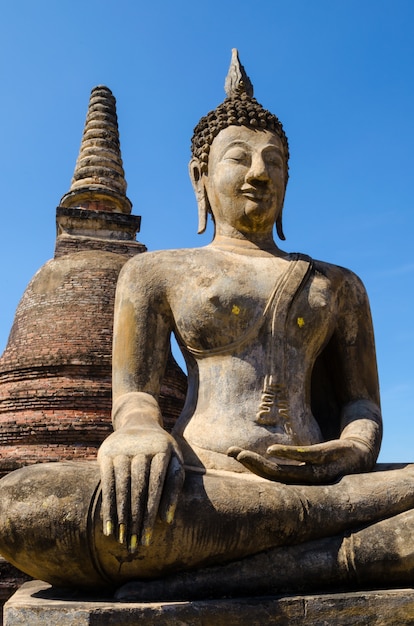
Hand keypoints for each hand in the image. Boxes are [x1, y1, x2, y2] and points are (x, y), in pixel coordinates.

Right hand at [97, 425, 183, 551]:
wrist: (139, 421)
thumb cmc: (161, 449)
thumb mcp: (174, 460)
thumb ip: (174, 486)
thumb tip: (166, 520)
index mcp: (162, 450)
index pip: (156, 486)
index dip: (152, 512)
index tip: (149, 537)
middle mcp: (141, 449)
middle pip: (138, 489)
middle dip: (135, 519)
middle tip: (134, 545)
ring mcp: (122, 450)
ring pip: (121, 487)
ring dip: (120, 516)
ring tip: (121, 540)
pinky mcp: (106, 454)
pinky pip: (106, 484)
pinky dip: (107, 506)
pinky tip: (108, 526)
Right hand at [228, 437, 371, 483]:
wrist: (363, 450)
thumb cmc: (332, 457)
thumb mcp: (310, 460)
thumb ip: (290, 459)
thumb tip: (263, 450)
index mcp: (302, 482)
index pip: (271, 479)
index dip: (251, 469)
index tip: (231, 453)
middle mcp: (309, 482)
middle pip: (275, 478)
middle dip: (252, 467)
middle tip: (233, 454)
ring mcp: (320, 471)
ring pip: (288, 473)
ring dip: (263, 466)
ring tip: (244, 456)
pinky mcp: (331, 457)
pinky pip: (307, 457)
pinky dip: (288, 454)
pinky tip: (272, 450)